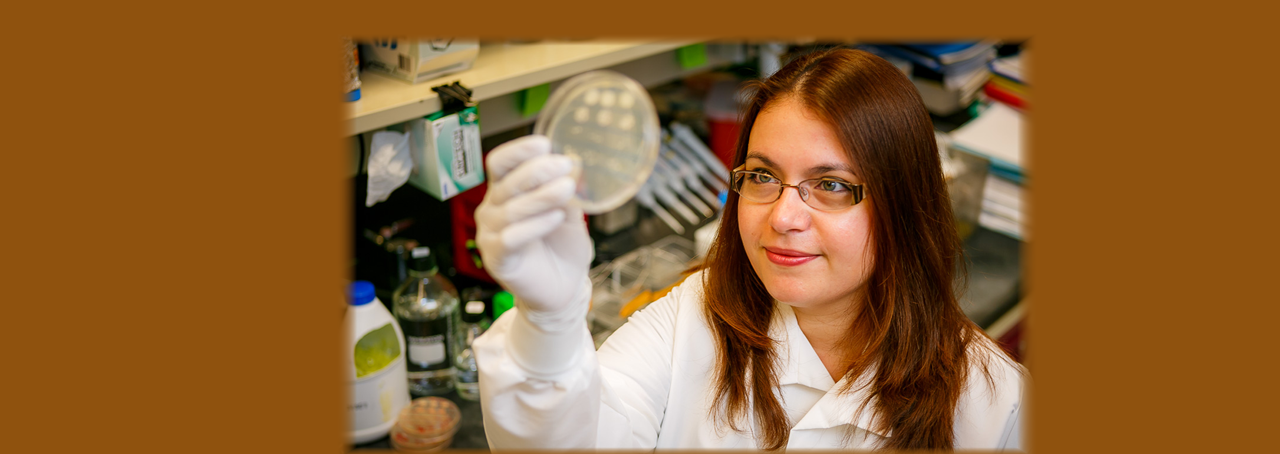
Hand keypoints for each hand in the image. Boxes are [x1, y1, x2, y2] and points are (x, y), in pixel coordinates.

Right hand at [475, 135, 592, 327]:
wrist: (564, 289)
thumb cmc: (562, 249)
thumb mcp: (569, 212)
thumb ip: (567, 191)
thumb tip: (574, 164)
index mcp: (506, 193)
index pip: (500, 164)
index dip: (518, 151)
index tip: (545, 144)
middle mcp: (493, 210)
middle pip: (506, 183)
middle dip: (536, 171)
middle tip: (565, 164)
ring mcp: (491, 235)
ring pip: (511, 209)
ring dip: (541, 196)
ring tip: (566, 188)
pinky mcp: (497, 259)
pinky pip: (511, 238)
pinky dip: (535, 225)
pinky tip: (555, 218)